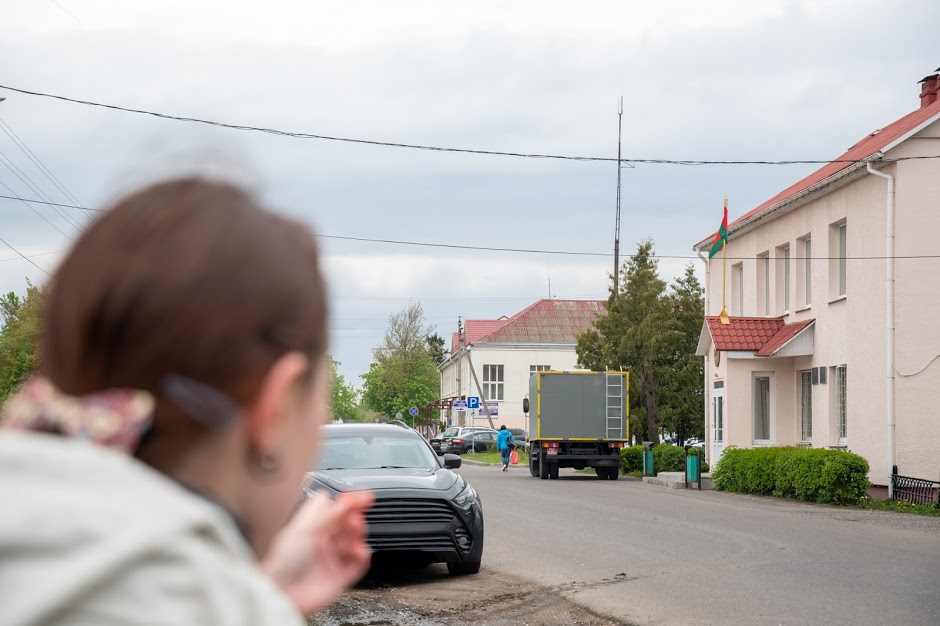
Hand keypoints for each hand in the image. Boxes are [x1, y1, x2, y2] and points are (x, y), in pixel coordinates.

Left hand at [260, 490, 373, 614]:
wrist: (283, 593)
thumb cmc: (284, 563)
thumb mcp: (305, 529)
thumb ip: (328, 513)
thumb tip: (346, 498)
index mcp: (313, 527)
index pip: (336, 509)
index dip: (350, 502)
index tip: (363, 496)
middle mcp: (324, 541)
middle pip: (347, 523)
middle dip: (355, 517)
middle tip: (356, 516)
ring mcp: (332, 558)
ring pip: (355, 541)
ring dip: (358, 534)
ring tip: (355, 532)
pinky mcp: (340, 577)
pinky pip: (359, 564)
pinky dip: (363, 556)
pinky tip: (359, 551)